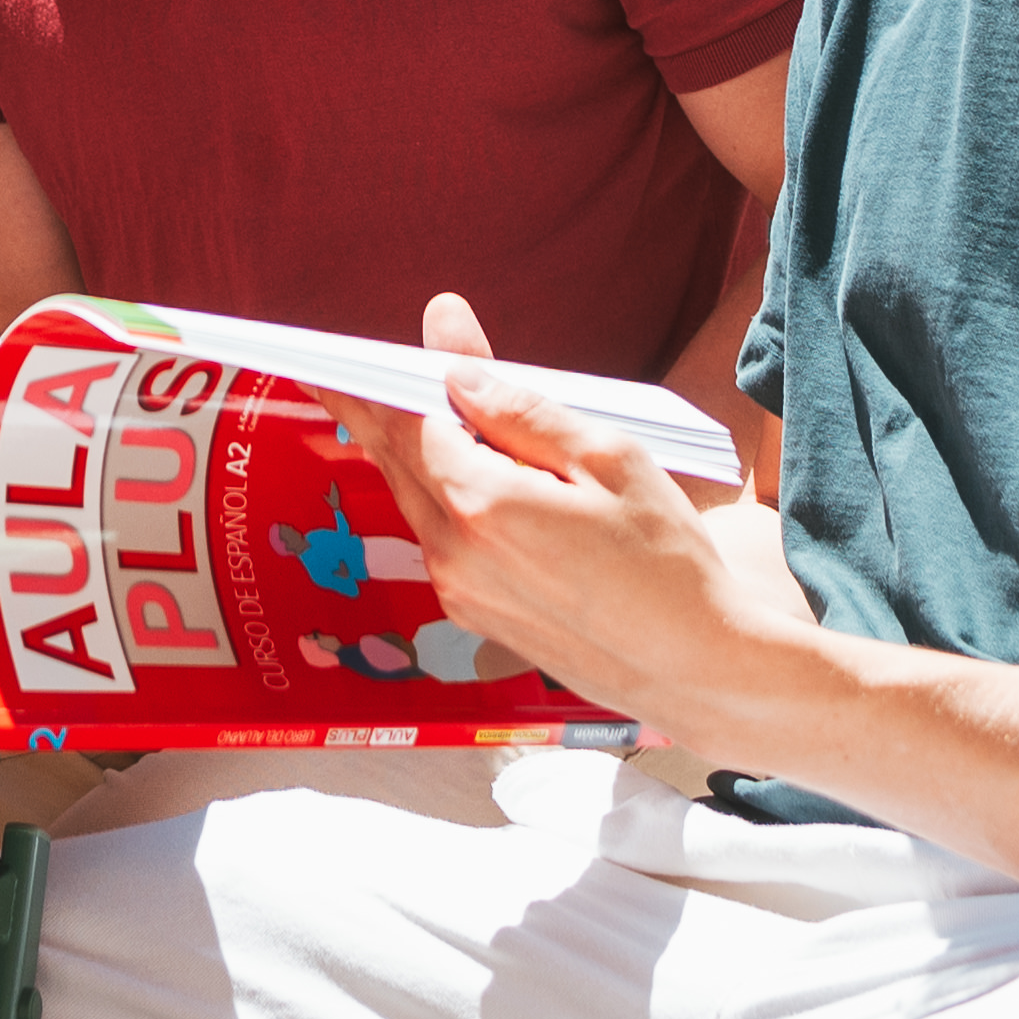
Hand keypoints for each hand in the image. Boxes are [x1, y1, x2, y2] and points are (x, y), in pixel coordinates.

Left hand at [308, 291, 811, 734]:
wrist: (694, 667)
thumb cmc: (667, 560)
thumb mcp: (609, 458)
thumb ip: (522, 409)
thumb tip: (453, 368)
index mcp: (484, 504)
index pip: (411, 420)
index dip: (387, 376)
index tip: (341, 351)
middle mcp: (455, 553)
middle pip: (396, 461)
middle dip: (362, 410)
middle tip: (324, 371)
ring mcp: (461, 592)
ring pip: (414, 501)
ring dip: (400, 453)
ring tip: (380, 409)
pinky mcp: (475, 616)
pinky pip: (436, 540)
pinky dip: (431, 496)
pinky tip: (444, 474)